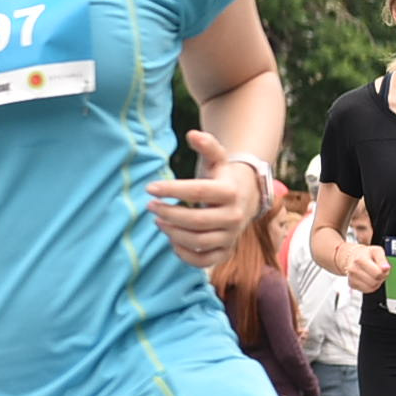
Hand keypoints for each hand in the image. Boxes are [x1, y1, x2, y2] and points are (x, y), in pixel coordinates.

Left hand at [145, 131, 256, 267]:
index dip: (172, 190)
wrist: (246, 199)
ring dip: (173, 233)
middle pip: (196, 220)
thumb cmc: (222, 177)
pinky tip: (172, 240)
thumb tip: (191, 133)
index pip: (198, 191)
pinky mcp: (225, 251)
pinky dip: (185, 254)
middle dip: (169, 213)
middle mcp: (234, 216)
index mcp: (230, 192)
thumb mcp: (217, 159)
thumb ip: (207, 145)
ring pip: (198, 241)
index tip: (150, 188)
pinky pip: (204, 261)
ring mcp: (231, 236)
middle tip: (151, 206)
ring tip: (158, 221)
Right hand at [338, 240, 391, 294]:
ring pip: (371, 288)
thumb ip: (382, 260)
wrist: (352, 256)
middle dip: (380, 278)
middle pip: (374, 282)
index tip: (382, 268)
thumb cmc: (365, 254)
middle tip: (378, 271)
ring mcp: (351, 277)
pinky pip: (367, 290)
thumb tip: (386, 268)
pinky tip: (369, 279)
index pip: (377, 273)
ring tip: (373, 275)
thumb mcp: (376, 251)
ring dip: (376, 283)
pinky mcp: (351, 284)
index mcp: (360, 259)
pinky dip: (371, 286)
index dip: (383, 272)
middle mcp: (353, 269)